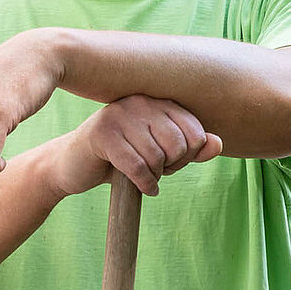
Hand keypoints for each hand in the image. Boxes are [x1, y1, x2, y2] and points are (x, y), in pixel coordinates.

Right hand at [49, 95, 222, 198]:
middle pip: (179, 144)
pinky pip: (137, 165)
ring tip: (146, 177)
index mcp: (159, 102)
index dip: (189, 156)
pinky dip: (144, 183)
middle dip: (173, 167)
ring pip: (157, 156)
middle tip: (158, 172)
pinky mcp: (102, 134)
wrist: (72, 166)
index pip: (196, 131)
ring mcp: (120, 115)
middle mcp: (141, 101)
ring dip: (155, 177)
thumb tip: (218, 144)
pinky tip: (144, 188)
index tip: (173, 163)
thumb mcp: (162, 153)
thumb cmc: (123, 158)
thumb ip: (192, 149)